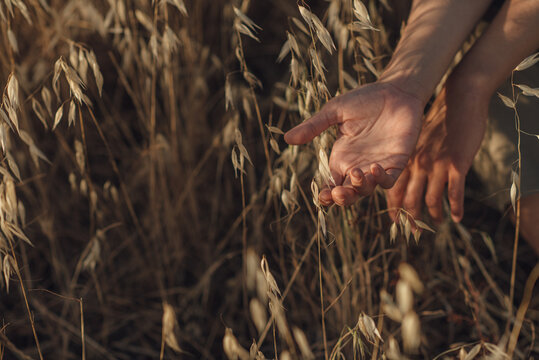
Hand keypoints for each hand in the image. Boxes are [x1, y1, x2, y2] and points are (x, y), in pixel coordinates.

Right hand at [284, 82, 422, 205]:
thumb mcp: (335, 111)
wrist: (396, 90)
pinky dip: (381, 180)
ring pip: (367, 191)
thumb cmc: (365, 99)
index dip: (326, 195)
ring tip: (357, 174)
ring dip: (360, 189)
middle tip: (338, 193)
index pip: (331, 184)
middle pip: (348, 194)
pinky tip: (374, 167)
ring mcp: (377, 166)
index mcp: (341, 157)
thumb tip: (286, 138)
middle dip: (342, 198)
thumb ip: (313, 127)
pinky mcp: (396, 163)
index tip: (322, 196)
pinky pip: (388, 180)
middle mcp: (358, 166)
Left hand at [385, 77, 488, 222]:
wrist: (459, 101)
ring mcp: (436, 164)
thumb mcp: (418, 142)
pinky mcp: (456, 163)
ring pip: (431, 199)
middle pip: (409, 199)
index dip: (394, 208)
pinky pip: (454, 192)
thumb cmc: (438, 122)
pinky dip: (456, 207)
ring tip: (438, 225)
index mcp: (406, 159)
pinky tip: (458, 217)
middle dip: (411, 218)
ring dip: (433, 216)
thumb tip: (407, 181)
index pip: (393, 190)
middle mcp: (417, 164)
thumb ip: (412, 160)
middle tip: (415, 232)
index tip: (396, 223)